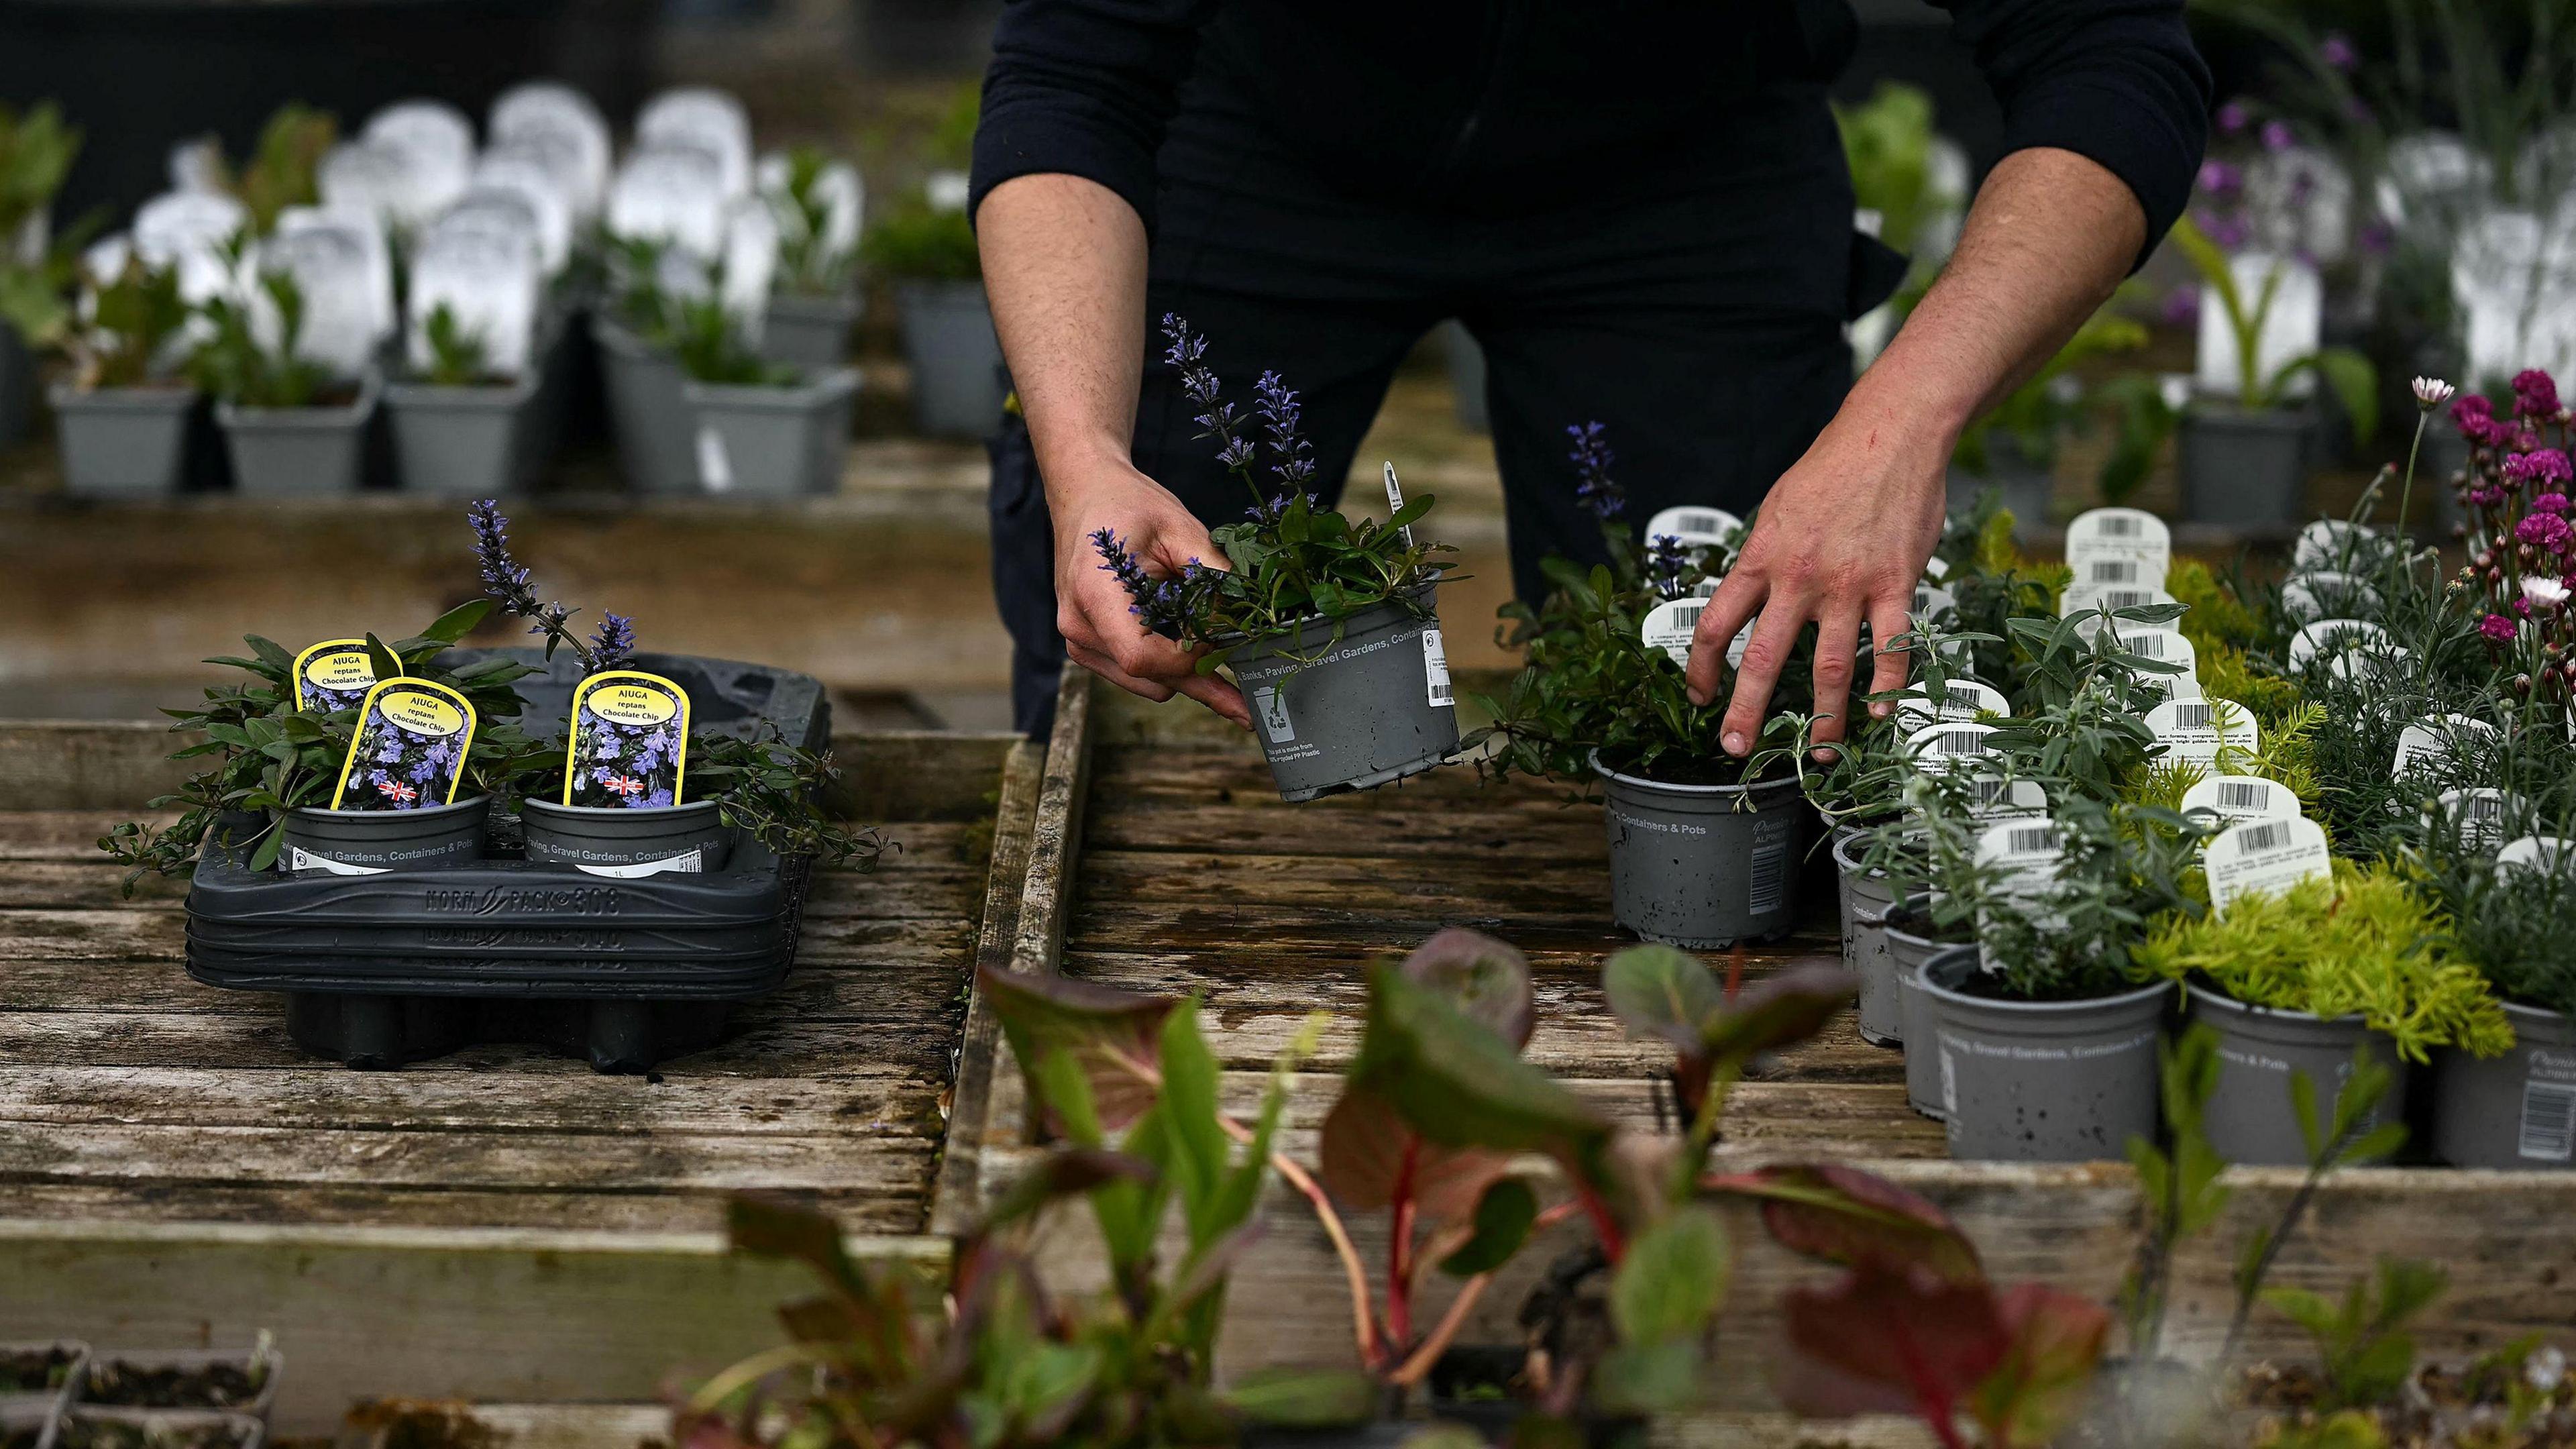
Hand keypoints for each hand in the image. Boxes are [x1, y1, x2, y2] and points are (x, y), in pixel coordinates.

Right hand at [1051, 461, 1252, 727]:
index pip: (1142, 657)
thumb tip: (1246, 616)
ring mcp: (1079, 640)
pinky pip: (1134, 674)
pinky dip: (1166, 666)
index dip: (1188, 660)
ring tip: (1217, 653)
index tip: (1219, 642)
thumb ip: (1212, 574)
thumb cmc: (1128, 505)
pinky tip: (1191, 649)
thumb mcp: (1179, 528)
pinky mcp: (1087, 646)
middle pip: (1150, 677)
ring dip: (1183, 673)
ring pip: (1146, 683)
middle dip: (1199, 677)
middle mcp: (1080, 625)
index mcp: (1096, 593)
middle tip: (1244, 693)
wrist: (1086, 494)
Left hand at [1685, 410, 1947, 759]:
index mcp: (1760, 558)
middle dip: (1746, 712)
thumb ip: (1762, 559)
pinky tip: (1879, 715)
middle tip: (1736, 748)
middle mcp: (1797, 578)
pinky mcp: (1894, 584)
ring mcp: (1847, 585)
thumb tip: (1749, 598)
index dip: (1701, 669)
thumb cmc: (1832, 469)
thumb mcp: (1776, 510)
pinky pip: (1891, 647)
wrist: (1889, 434)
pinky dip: (1886, 688)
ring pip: (1830, 668)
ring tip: (1820, 752)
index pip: (1716, 625)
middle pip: (1762, 659)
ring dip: (1824, 719)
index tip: (1700, 697)